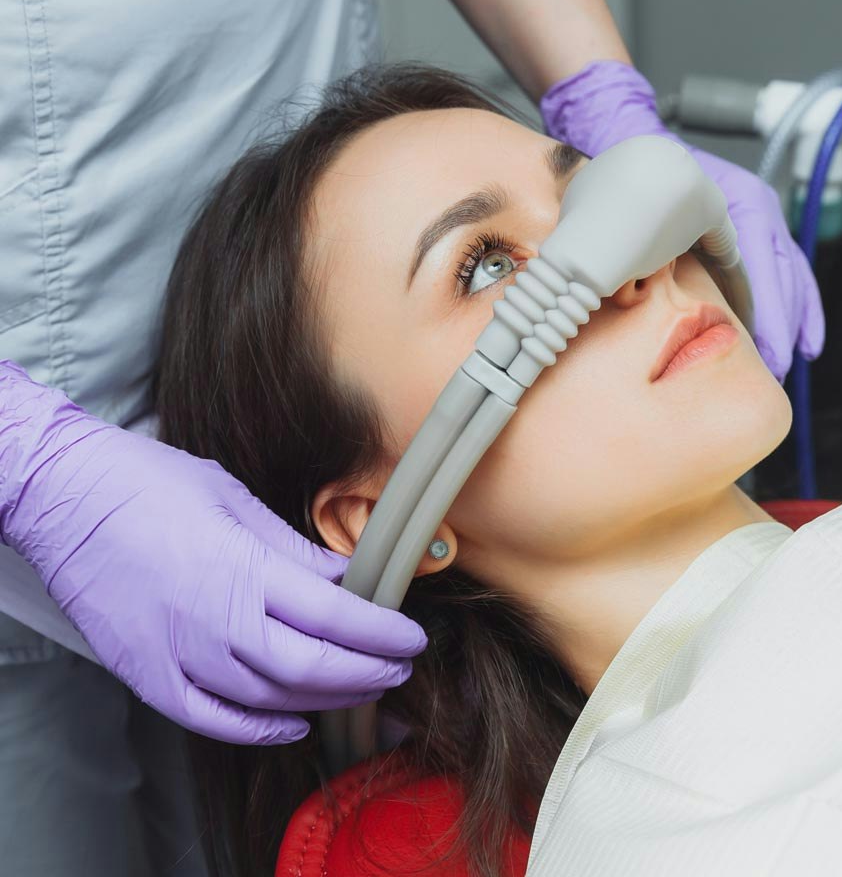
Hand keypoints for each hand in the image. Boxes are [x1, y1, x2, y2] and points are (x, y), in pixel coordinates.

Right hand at [0, 361, 425, 744]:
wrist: (61, 496)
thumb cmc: (146, 482)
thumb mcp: (232, 497)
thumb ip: (291, 547)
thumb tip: (342, 574)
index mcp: (242, 569)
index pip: (333, 615)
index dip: (382, 632)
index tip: (412, 637)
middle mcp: (213, 621)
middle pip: (311, 666)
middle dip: (368, 672)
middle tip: (400, 668)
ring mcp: (177, 654)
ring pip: (269, 697)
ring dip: (325, 698)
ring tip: (361, 688)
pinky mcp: (146, 675)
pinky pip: (211, 719)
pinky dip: (257, 727)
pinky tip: (292, 722)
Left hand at [540, 60, 824, 381]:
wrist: (633, 137)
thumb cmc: (642, 171)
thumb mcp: (647, 202)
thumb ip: (652, 241)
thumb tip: (633, 288)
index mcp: (738, 199)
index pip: (760, 264)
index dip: (766, 310)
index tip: (765, 347)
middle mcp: (756, 207)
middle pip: (782, 273)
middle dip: (782, 323)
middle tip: (775, 364)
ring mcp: (759, 218)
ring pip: (789, 274)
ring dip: (793, 318)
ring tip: (793, 358)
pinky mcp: (753, 231)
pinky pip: (781, 271)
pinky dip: (791, 303)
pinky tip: (798, 337)